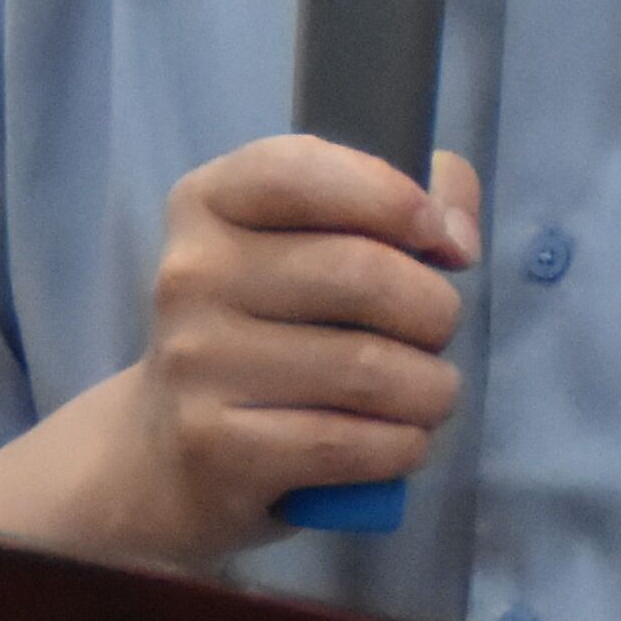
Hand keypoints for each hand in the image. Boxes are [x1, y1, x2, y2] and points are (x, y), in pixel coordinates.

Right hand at [94, 135, 479, 569]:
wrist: (163, 450)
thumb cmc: (266, 329)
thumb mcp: (308, 242)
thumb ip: (398, 201)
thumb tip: (457, 234)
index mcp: (209, 202)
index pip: (303, 170)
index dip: (395, 198)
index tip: (444, 238)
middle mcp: (191, 274)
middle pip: (361, 273)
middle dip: (435, 310)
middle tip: (438, 333)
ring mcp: (196, 363)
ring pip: (367, 368)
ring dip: (430, 388)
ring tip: (429, 393)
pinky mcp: (215, 448)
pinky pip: (348, 444)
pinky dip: (402, 445)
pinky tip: (400, 440)